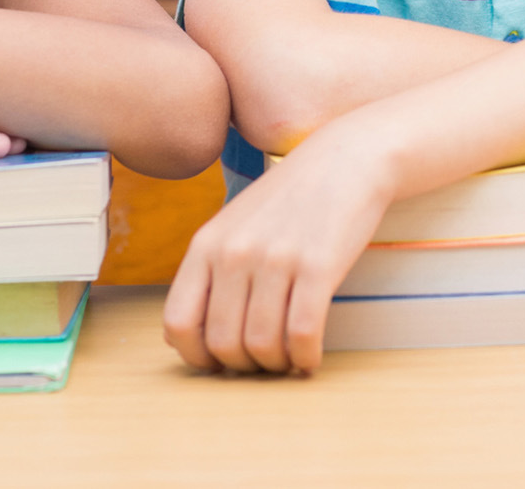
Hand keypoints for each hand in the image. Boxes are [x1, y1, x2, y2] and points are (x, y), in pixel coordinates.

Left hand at [162, 135, 395, 374]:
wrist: (347, 159)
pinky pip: (302, 334)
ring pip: (262, 345)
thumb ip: (211, 273)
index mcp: (207, 244)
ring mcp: (275, 258)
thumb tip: (189, 338)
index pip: (178, 322)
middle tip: (265, 361)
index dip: (196, 356)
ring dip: (278, 365)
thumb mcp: (235, 225)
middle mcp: (235, 252)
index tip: (219, 363)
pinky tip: (312, 356)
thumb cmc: (291, 198)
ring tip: (290, 358)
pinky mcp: (317, 265)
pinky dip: (306, 357)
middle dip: (245, 366)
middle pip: (223, 343)